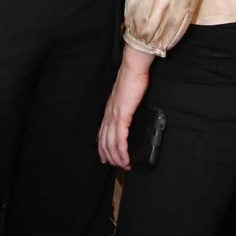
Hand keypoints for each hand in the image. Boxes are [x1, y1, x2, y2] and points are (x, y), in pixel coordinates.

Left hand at [98, 46, 152, 168]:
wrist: (133, 69)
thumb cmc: (132, 79)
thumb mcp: (126, 96)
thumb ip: (125, 105)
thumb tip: (129, 111)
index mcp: (109, 110)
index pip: (102, 133)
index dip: (103, 148)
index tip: (106, 157)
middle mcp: (109, 114)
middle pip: (105, 141)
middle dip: (110, 156)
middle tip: (118, 166)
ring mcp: (114, 116)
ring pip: (111, 143)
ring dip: (117, 157)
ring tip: (124, 165)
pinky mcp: (122, 116)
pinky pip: (120, 139)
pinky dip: (122, 151)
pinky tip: (126, 157)